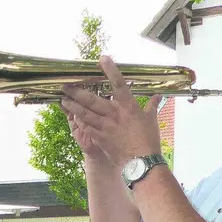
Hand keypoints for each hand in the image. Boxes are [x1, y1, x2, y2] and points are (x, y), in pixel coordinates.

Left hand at [60, 56, 164, 170]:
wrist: (141, 162)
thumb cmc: (148, 140)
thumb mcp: (151, 120)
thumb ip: (152, 105)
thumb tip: (158, 96)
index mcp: (128, 106)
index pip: (119, 83)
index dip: (110, 70)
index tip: (102, 59)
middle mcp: (114, 114)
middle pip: (92, 99)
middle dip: (77, 91)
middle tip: (66, 85)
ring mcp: (105, 126)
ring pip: (84, 113)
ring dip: (72, 106)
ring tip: (63, 99)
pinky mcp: (99, 138)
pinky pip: (86, 127)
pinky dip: (78, 121)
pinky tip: (72, 116)